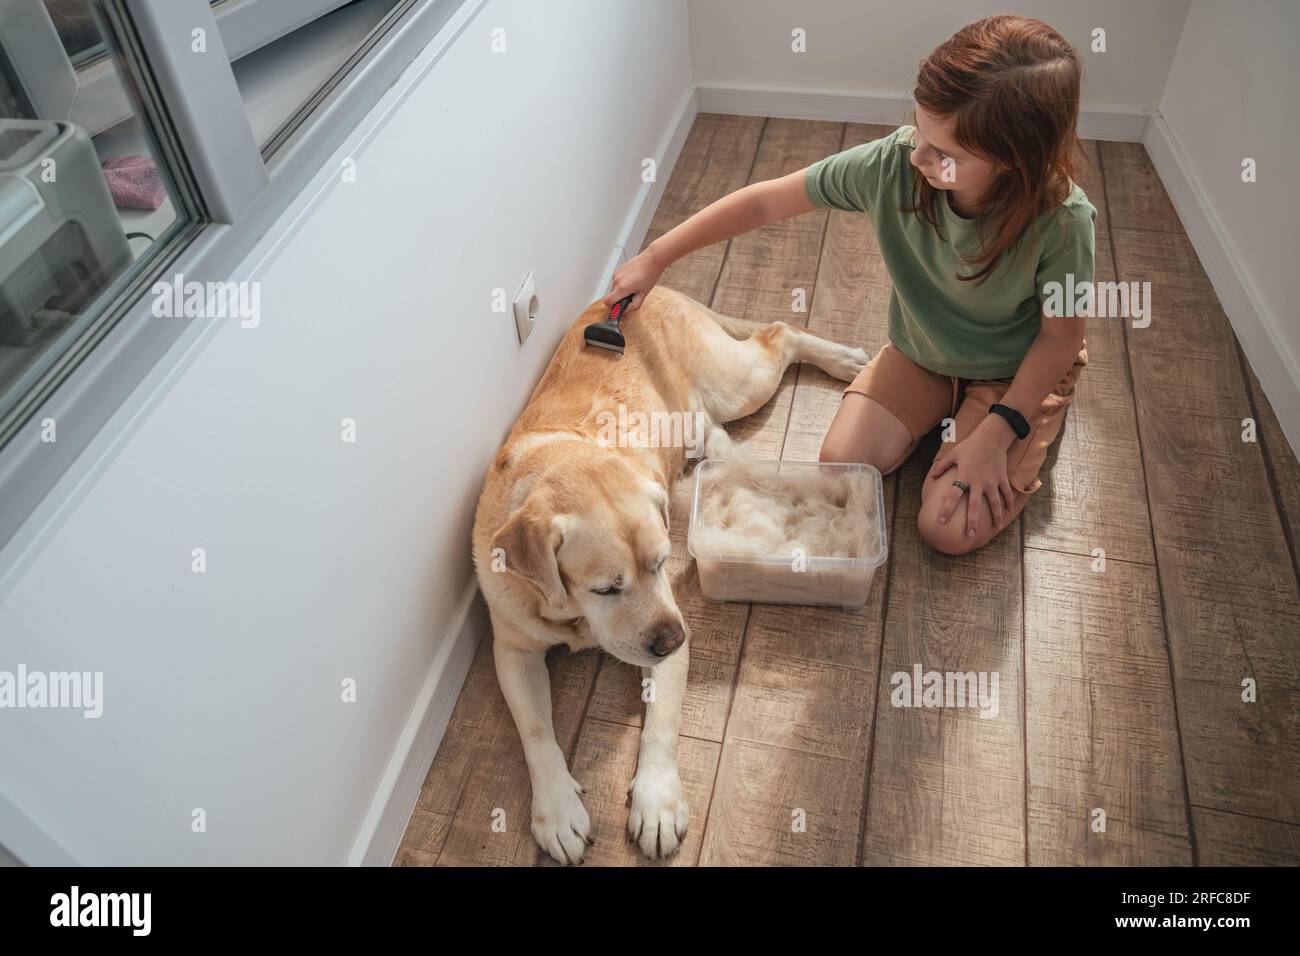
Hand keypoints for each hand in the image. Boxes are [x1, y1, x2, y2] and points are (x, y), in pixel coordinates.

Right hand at [603, 246, 665, 312]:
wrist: (652, 259)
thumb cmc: (650, 275)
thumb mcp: (643, 295)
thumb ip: (633, 305)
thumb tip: (625, 311)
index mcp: (622, 287)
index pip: (607, 302)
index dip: (613, 307)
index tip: (619, 307)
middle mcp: (616, 280)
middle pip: (612, 295)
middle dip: (621, 297)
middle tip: (633, 294)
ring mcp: (616, 274)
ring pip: (615, 288)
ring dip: (622, 289)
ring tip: (635, 285)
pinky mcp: (618, 269)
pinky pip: (617, 281)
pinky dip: (623, 282)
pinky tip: (633, 279)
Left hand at [928, 416, 1016, 537]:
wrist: (991, 437)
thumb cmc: (970, 446)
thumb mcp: (952, 454)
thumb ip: (941, 466)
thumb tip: (931, 477)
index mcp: (964, 476)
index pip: (953, 496)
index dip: (947, 508)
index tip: (941, 521)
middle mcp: (978, 482)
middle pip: (975, 505)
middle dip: (972, 521)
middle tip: (970, 535)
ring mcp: (992, 481)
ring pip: (994, 503)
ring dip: (996, 516)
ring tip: (995, 528)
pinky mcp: (1002, 478)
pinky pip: (1006, 493)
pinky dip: (1009, 502)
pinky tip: (1009, 511)